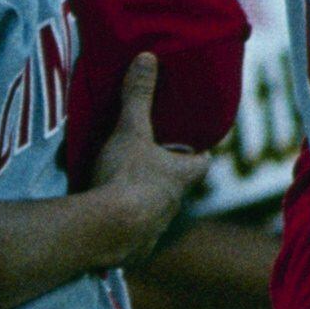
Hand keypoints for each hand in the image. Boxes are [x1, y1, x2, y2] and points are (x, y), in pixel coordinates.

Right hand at [87, 53, 212, 268]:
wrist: (107, 230)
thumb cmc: (126, 176)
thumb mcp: (130, 130)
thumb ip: (138, 96)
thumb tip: (148, 56)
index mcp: (180, 176)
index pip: (201, 163)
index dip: (198, 154)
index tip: (193, 147)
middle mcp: (174, 206)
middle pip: (177, 190)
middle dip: (166, 179)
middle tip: (149, 164)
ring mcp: (155, 232)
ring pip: (155, 215)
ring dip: (144, 206)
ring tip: (122, 193)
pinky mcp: (134, 252)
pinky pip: (133, 239)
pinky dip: (126, 231)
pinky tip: (109, 224)